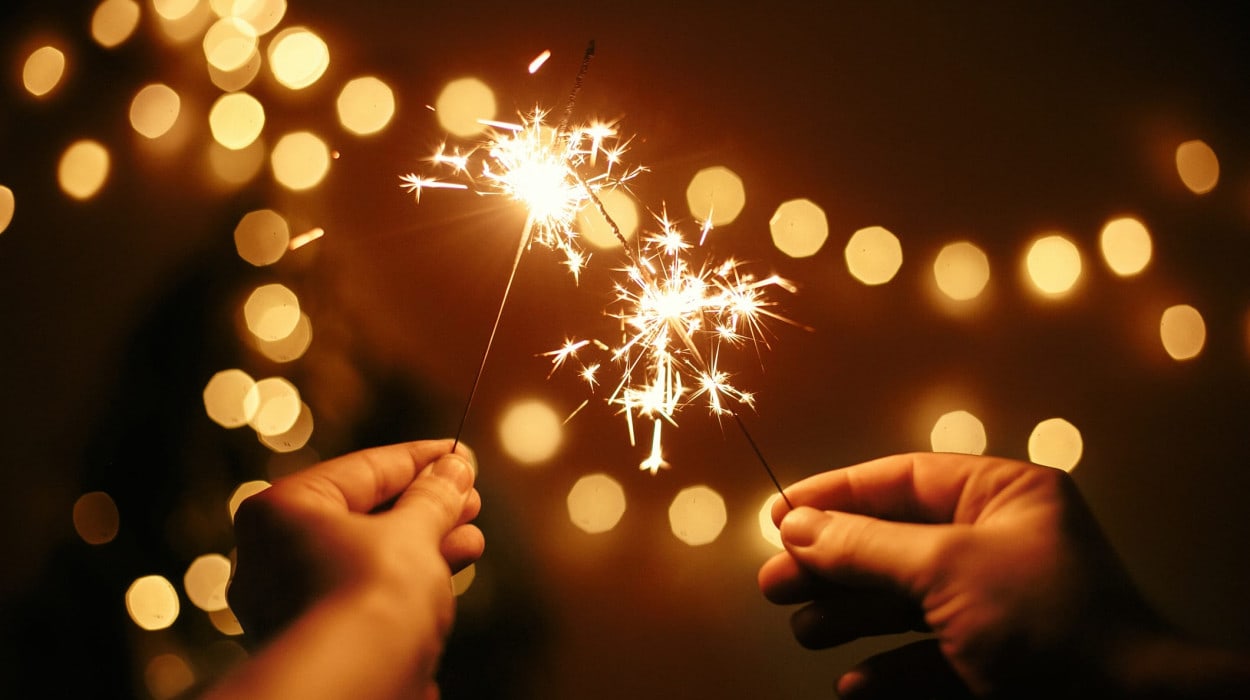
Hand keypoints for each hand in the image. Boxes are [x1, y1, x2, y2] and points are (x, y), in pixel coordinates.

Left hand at [215, 440, 483, 699]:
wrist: (350, 690)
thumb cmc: (371, 597)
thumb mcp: (413, 533)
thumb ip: (435, 496)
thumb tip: (455, 466)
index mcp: (283, 510)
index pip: (364, 468)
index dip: (421, 459)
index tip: (461, 454)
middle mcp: (273, 555)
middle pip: (365, 515)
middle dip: (426, 508)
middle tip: (471, 499)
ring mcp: (290, 603)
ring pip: (368, 559)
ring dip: (425, 547)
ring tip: (471, 539)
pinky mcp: (317, 641)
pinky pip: (366, 596)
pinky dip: (407, 584)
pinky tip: (450, 577)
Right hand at [759, 453, 1175, 696]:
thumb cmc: (1053, 626)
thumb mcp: (946, 568)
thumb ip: (865, 546)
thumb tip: (797, 526)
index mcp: (1002, 498)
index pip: (902, 480)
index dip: (836, 495)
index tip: (778, 514)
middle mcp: (996, 545)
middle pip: (891, 543)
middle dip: (832, 566)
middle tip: (775, 582)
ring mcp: (995, 608)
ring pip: (901, 603)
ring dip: (849, 619)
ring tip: (805, 630)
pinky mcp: (993, 664)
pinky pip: (924, 658)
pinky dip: (886, 672)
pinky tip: (854, 684)